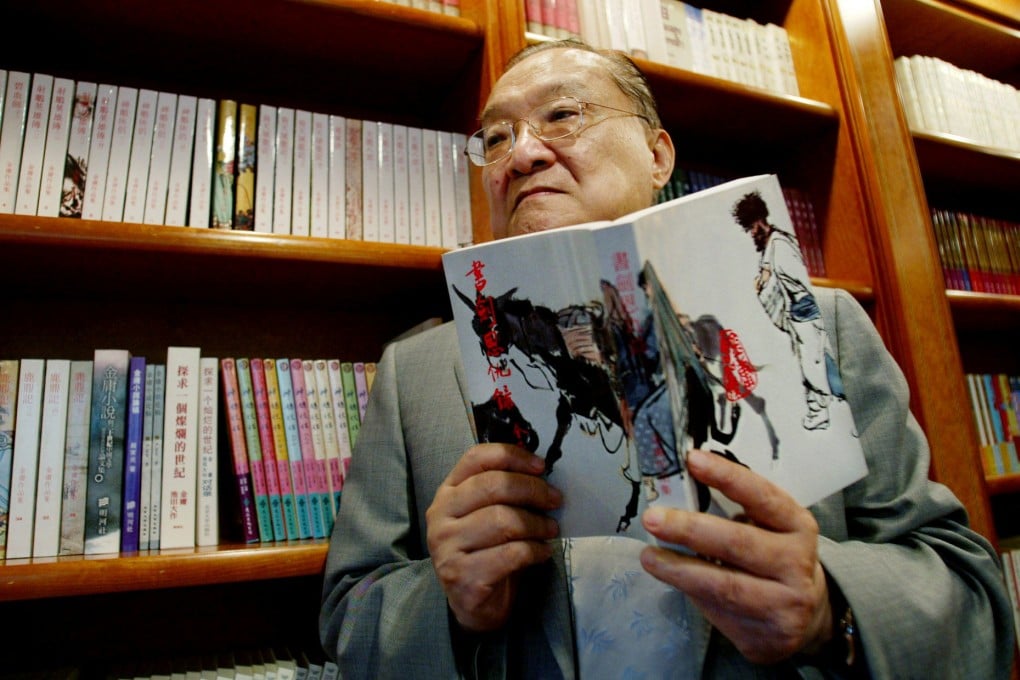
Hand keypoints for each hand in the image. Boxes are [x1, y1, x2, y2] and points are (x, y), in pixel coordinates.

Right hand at [426, 443, 561, 631]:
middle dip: (533, 490)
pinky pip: (510, 554)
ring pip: (504, 520)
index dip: (512, 456)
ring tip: (550, 529)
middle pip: (494, 486)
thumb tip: (542, 474)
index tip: (540, 466)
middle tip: (555, 500)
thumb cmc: (485, 552)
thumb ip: (504, 492)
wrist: (471, 604)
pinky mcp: (463, 576)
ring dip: (537, 524)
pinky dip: (535, 551)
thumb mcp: (487, 515)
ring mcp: (447, 547)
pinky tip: (543, 552)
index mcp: (447, 493)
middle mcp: (440, 516)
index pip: (476, 458)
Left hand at [639, 448, 832, 663]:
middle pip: (739, 544)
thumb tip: (678, 490)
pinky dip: (691, 593)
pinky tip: (670, 579)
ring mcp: (786, 604)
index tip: (692, 460)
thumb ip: (735, 509)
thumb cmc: (776, 557)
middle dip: (690, 530)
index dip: (727, 477)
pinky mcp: (769, 637)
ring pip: (725, 586)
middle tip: (654, 518)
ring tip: (649, 556)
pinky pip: (721, 612)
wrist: (809, 617)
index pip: (762, 497)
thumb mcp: (769, 528)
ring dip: (680, 570)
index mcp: (797, 526)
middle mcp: (797, 564)